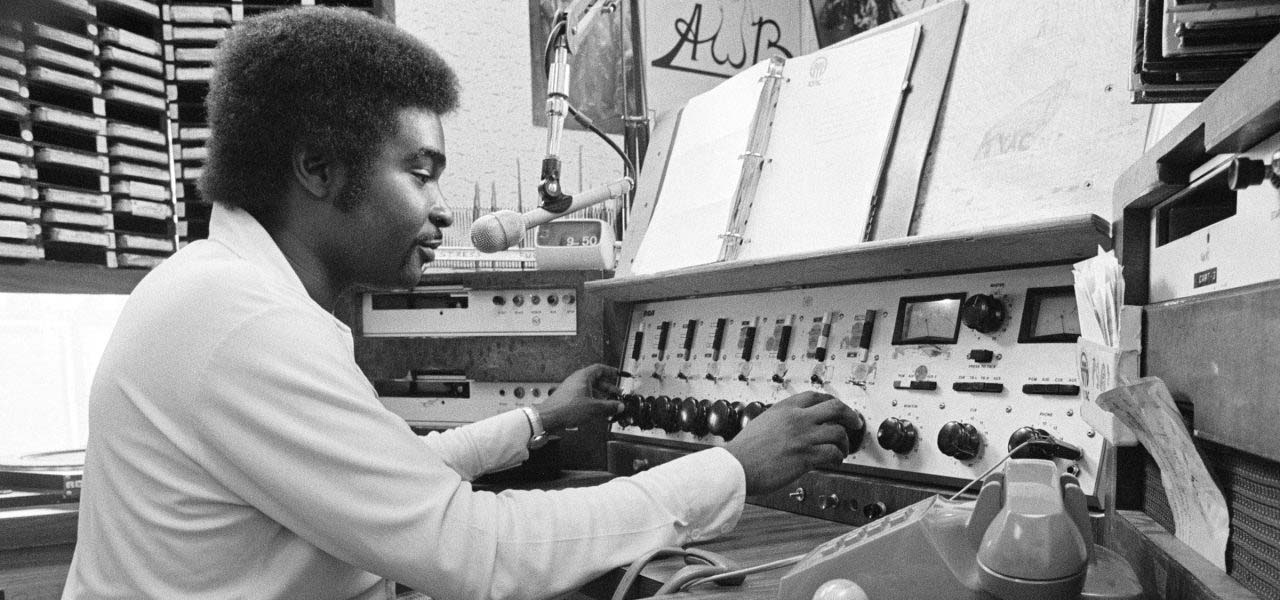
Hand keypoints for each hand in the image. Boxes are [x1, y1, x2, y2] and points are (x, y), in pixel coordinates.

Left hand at [538, 364, 622, 431]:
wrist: (548, 418)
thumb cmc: (566, 409)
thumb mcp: (593, 408)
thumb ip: (609, 407)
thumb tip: (619, 406)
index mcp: (583, 377)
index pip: (600, 368)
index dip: (610, 371)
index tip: (618, 375)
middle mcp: (577, 380)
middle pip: (596, 380)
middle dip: (608, 387)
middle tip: (617, 394)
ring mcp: (572, 389)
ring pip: (590, 389)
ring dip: (601, 396)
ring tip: (609, 405)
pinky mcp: (568, 398)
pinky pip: (584, 397)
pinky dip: (593, 401)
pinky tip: (597, 411)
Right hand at [722, 392, 861, 495]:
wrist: (736, 466)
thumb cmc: (744, 450)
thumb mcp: (763, 423)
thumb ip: (781, 421)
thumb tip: (794, 426)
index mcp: (785, 408)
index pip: (816, 396)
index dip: (832, 402)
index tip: (838, 409)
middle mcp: (797, 418)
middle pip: (835, 408)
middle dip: (850, 415)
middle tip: (855, 423)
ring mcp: (803, 437)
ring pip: (838, 432)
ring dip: (844, 442)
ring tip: (842, 450)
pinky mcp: (806, 456)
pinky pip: (833, 453)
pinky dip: (838, 457)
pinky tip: (835, 461)